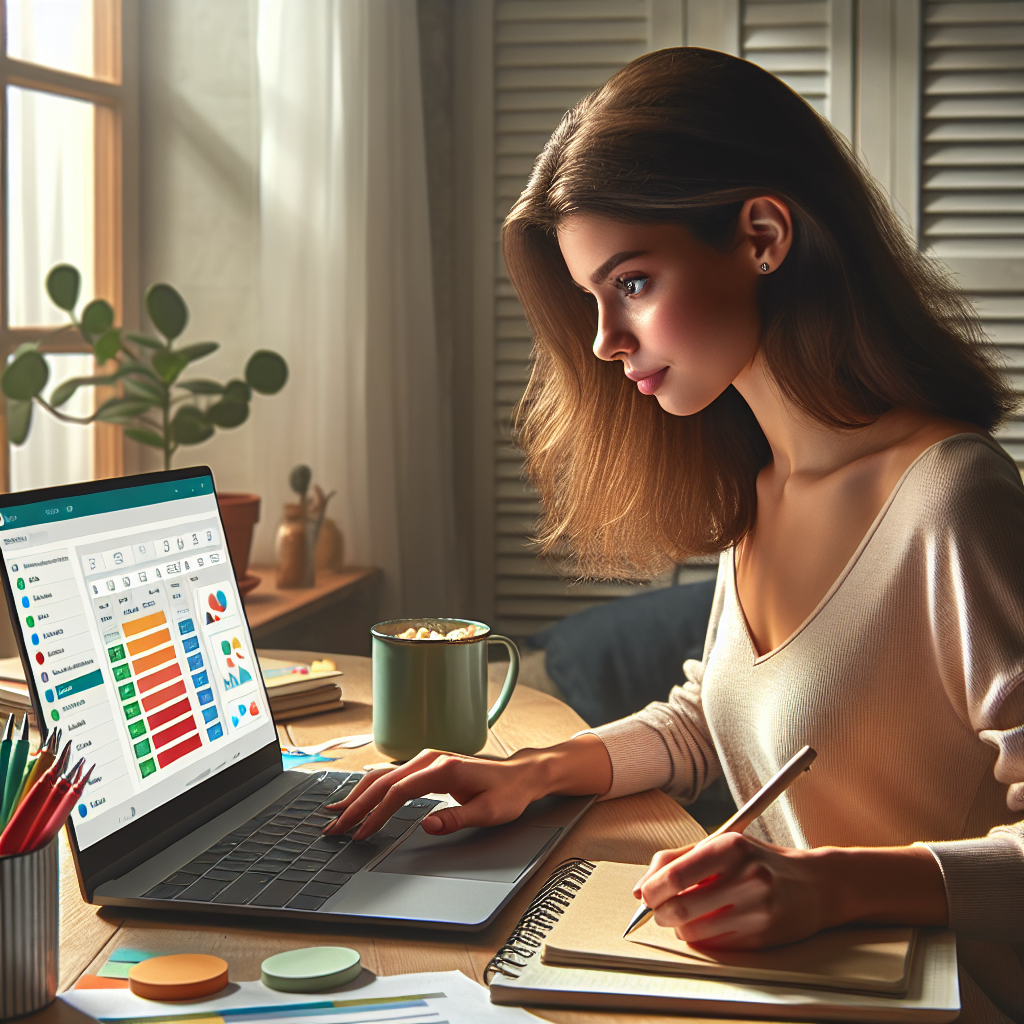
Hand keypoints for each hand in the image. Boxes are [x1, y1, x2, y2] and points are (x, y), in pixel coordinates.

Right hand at [323, 748, 545, 839]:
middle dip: (357, 805)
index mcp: (444, 769)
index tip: (362, 833)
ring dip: (358, 795)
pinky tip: (355, 799)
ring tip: (335, 815)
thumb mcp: (489, 812)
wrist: (520, 775)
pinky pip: (390, 775)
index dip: (377, 814)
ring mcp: (426, 760)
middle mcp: (430, 759)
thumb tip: (427, 825)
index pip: (399, 791)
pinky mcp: (425, 766)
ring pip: (382, 775)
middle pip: (383, 780)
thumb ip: (457, 819)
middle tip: (335, 828)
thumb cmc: (507, 793)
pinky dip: (369, 788)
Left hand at [633, 832, 829, 949]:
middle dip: (661, 914)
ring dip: (680, 928)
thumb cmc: (759, 862)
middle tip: (659, 911)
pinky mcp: (762, 936)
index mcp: (731, 848)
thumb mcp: (721, 846)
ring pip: (694, 931)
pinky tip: (711, 924)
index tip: (646, 896)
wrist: (815, 885)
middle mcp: (746, 877)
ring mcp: (757, 910)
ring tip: (687, 916)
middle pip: (681, 907)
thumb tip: (640, 889)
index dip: (652, 890)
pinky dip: (703, 938)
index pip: (676, 875)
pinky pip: (715, 945)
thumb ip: (677, 860)